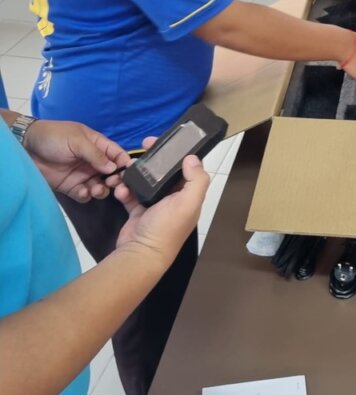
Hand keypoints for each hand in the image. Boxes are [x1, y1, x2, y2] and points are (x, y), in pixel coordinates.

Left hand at [23, 119, 131, 202]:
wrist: (26, 146)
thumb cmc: (54, 137)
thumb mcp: (77, 141)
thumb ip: (96, 154)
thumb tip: (114, 168)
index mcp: (98, 146)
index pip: (117, 155)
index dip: (125, 163)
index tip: (130, 173)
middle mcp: (93, 162)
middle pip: (112, 174)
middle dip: (116, 180)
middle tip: (113, 184)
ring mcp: (83, 175)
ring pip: (100, 186)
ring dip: (102, 190)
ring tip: (97, 189)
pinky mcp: (71, 187)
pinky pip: (84, 195)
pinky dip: (87, 196)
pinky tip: (83, 192)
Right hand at [114, 148, 209, 270]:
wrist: (139, 254)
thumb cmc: (166, 228)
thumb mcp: (187, 203)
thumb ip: (195, 180)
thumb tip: (192, 158)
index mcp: (189, 196)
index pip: (189, 168)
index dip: (180, 152)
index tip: (167, 140)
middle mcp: (174, 199)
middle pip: (165, 171)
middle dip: (154, 158)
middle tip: (143, 146)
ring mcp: (155, 205)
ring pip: (146, 180)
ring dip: (136, 173)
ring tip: (126, 169)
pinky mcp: (137, 210)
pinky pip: (131, 193)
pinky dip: (125, 190)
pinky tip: (121, 191)